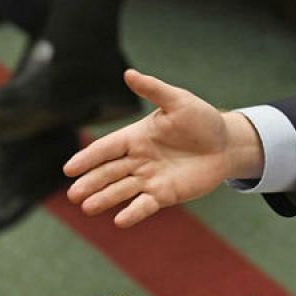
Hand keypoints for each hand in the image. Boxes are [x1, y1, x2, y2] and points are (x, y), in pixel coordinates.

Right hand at [64, 69, 265, 226]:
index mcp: (135, 137)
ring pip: (122, 190)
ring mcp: (149, 178)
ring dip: (104, 198)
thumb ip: (154, 90)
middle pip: (108, 172)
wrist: (227, 144)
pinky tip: (119, 221)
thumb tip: (128, 73)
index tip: (69, 169)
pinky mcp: (164, 194)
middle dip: (91, 182)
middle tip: (73, 194)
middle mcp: (138, 159)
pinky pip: (145, 204)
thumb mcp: (179, 101)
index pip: (106, 148)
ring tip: (87, 207)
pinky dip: (133, 212)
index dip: (88, 158)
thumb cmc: (201, 120)